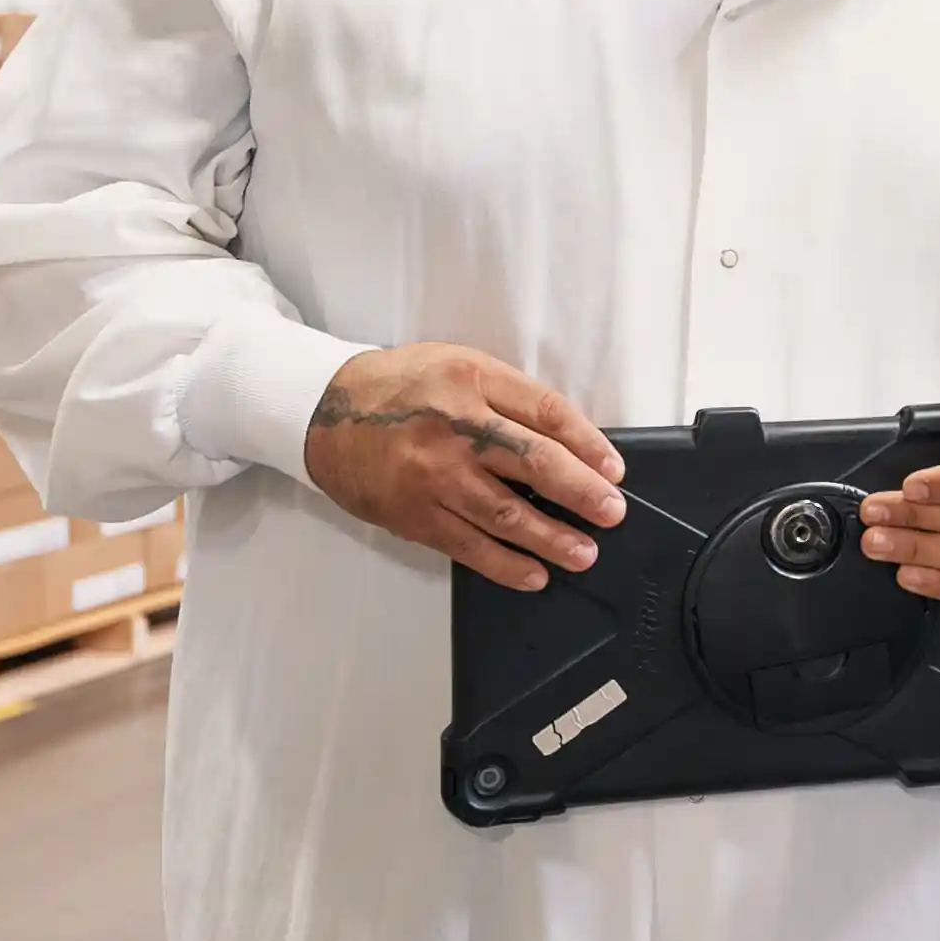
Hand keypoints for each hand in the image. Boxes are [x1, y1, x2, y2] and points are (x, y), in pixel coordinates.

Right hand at [302, 344, 625, 591]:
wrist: (326, 413)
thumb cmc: (402, 387)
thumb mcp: (460, 367)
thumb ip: (511, 399)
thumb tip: (572, 443)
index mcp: (472, 381)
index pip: (547, 412)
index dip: (589, 444)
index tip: (613, 469)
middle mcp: (454, 427)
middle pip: (534, 462)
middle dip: (582, 492)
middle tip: (612, 513)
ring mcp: (432, 475)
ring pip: (506, 513)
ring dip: (552, 538)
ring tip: (583, 552)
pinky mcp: (414, 514)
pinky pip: (469, 546)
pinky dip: (506, 565)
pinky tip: (535, 573)